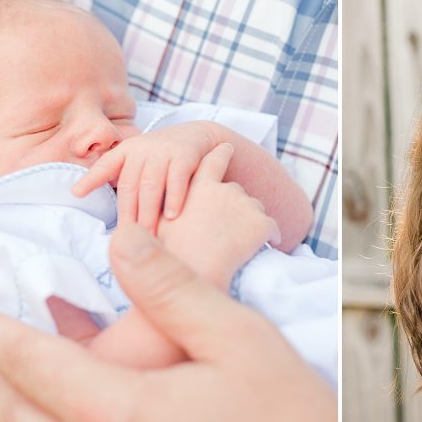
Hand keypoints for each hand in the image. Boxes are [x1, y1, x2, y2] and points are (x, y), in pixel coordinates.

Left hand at [72, 121, 215, 232]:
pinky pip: (177, 179)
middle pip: (130, 185)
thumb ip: (125, 178)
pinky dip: (174, 197)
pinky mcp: (185, 156)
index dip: (91, 179)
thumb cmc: (164, 157)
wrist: (198, 135)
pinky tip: (173, 216)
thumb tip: (108, 211)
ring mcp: (164, 151)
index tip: (76, 193)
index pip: (106, 165)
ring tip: (148, 234)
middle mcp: (142, 149)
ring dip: (148, 211)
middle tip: (128, 238)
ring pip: (151, 185)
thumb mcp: (141, 160)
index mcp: (127, 151)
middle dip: (128, 213)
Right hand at [157, 142, 280, 290]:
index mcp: (199, 187)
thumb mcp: (157, 227)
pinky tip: (269, 244)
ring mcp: (246, 205)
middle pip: (236, 191)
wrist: (196, 274)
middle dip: (234, 205)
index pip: (212, 161)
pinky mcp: (261, 224)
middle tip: (229, 226)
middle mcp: (224, 190)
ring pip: (255, 209)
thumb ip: (158, 213)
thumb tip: (149, 216)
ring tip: (243, 242)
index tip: (227, 147)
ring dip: (251, 222)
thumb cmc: (173, 255)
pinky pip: (272, 229)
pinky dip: (271, 236)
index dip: (220, 153)